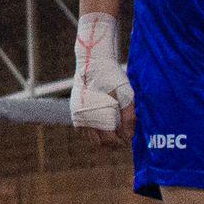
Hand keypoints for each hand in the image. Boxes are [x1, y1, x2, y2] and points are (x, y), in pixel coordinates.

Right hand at [69, 13, 134, 146]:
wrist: (93, 61)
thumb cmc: (113, 78)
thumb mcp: (127, 97)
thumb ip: (129, 119)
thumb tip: (128, 137)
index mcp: (98, 118)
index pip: (109, 142)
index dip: (121, 142)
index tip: (128, 138)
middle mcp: (85, 119)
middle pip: (99, 142)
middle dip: (111, 142)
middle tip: (121, 135)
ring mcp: (78, 114)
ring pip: (90, 136)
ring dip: (101, 136)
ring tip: (112, 128)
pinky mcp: (74, 108)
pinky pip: (82, 127)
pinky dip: (92, 129)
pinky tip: (102, 121)